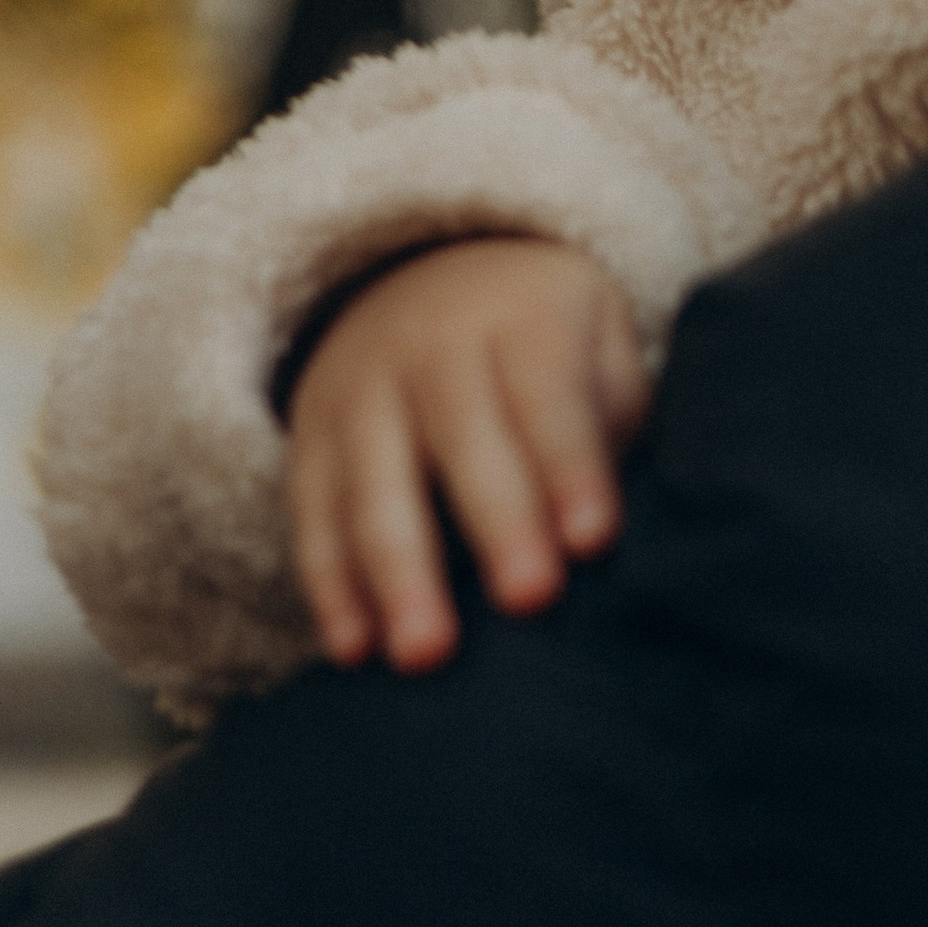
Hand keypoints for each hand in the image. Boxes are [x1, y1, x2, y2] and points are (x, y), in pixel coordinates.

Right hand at [287, 237, 649, 674]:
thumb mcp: (596, 338)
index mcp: (522, 311)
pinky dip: (330, 585)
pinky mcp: (311, 437)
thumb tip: (616, 518)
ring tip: (425, 655)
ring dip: (399, 573)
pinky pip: (314, 515)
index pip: (549, 391)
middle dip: (499, 521)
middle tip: (530, 599)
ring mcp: (362, 387)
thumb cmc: (545, 338)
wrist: (429, 271)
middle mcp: (433, 340)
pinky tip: (355, 649)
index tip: (596, 540)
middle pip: (464, 436)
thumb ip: (613, 414)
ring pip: (377, 484)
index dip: (572, 465)